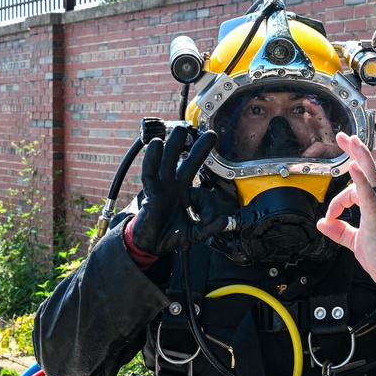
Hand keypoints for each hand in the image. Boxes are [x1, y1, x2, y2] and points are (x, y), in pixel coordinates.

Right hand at [130, 126, 231, 254]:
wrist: (151, 245)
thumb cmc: (170, 236)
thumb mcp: (194, 233)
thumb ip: (209, 228)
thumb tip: (225, 221)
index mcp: (187, 196)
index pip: (203, 193)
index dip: (210, 206)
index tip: (211, 220)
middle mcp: (176, 188)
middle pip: (188, 164)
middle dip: (198, 149)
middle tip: (210, 134)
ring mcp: (163, 188)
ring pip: (169, 163)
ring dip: (174, 146)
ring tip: (179, 130)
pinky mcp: (150, 192)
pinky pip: (150, 173)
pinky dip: (153, 159)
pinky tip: (157, 144)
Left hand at [316, 133, 375, 288]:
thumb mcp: (356, 242)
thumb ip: (340, 231)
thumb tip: (322, 223)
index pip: (355, 192)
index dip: (338, 201)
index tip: (330, 216)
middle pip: (369, 171)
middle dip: (356, 152)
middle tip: (345, 137)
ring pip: (371, 176)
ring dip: (360, 156)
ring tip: (350, 140)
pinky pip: (369, 194)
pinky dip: (360, 180)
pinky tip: (354, 166)